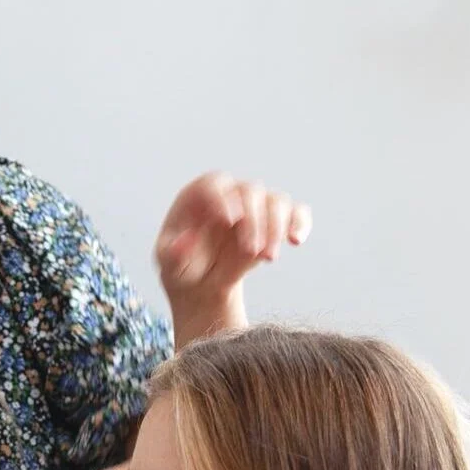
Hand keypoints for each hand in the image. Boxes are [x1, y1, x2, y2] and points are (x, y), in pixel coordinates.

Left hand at [155, 173, 311, 315]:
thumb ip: (172, 254)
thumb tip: (186, 241)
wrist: (202, 285)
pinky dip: (300, 223)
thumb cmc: (181, 269)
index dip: (224, 197)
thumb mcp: (169, 266)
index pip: (215, 184)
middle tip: (252, 251)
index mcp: (199, 197)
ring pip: (276, 200)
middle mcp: (231, 196)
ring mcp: (255, 208)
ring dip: (277, 227)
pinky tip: (295, 240)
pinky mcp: (275, 223)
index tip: (229, 220)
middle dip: (255, 221)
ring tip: (268, 258)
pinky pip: (296, 213)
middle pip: (251, 191)